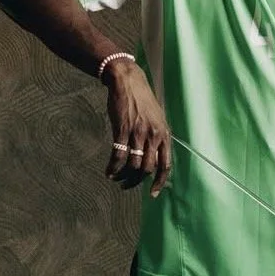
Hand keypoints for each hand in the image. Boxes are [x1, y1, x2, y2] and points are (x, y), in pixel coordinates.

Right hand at [105, 62, 172, 197]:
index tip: (152, 194)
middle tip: (127, 184)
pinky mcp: (122, 130)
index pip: (165, 165)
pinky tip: (109, 171)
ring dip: (123, 176)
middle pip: (147, 169)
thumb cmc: (142, 100)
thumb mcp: (158, 118)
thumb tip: (156, 157)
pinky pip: (118, 155)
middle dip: (136, 181)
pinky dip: (113, 167)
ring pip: (133, 165)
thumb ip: (158, 137)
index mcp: (164, 134)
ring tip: (116, 177)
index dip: (159, 182)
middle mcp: (153, 135)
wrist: (128, 81)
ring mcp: (138, 133)